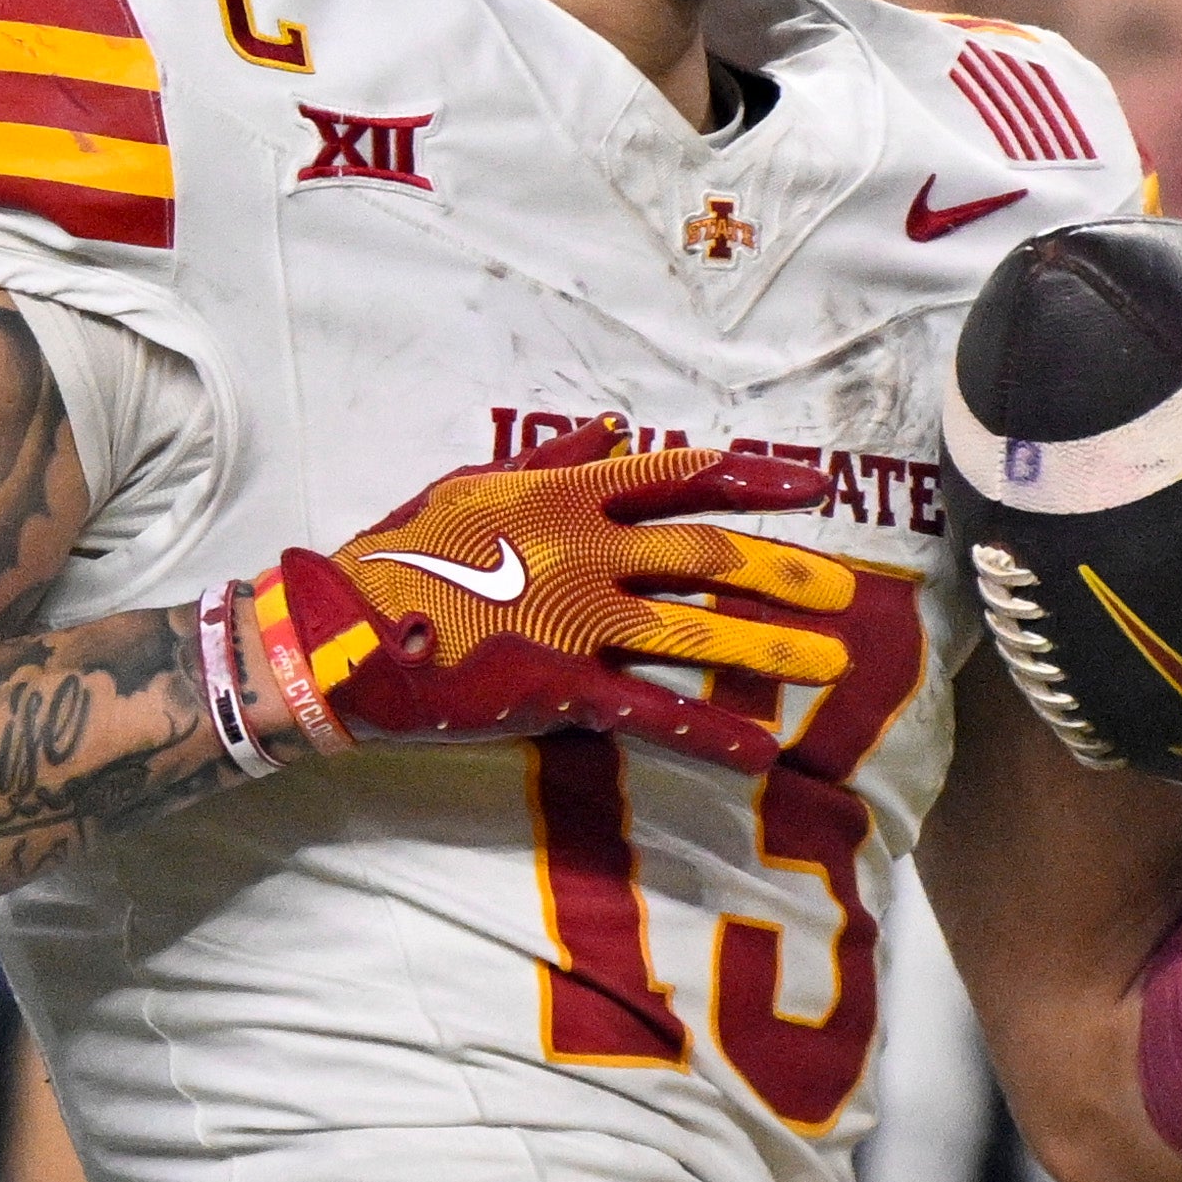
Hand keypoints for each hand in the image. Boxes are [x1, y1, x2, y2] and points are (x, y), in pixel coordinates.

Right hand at [240, 419, 852, 777]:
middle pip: (709, 556)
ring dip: (771, 647)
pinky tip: (763, 751)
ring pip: (696, 632)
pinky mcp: (560, 688)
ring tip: (835, 660)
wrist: (334, 633)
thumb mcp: (471, 485)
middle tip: (848, 587)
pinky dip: (710, 734)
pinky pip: (650, 713)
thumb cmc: (396, 555)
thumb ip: (550, 460)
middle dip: (787, 570)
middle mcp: (586, 553)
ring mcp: (577, 622)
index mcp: (566, 498)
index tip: (816, 483)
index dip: (755, 477)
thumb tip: (611, 429)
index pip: (681, 476)